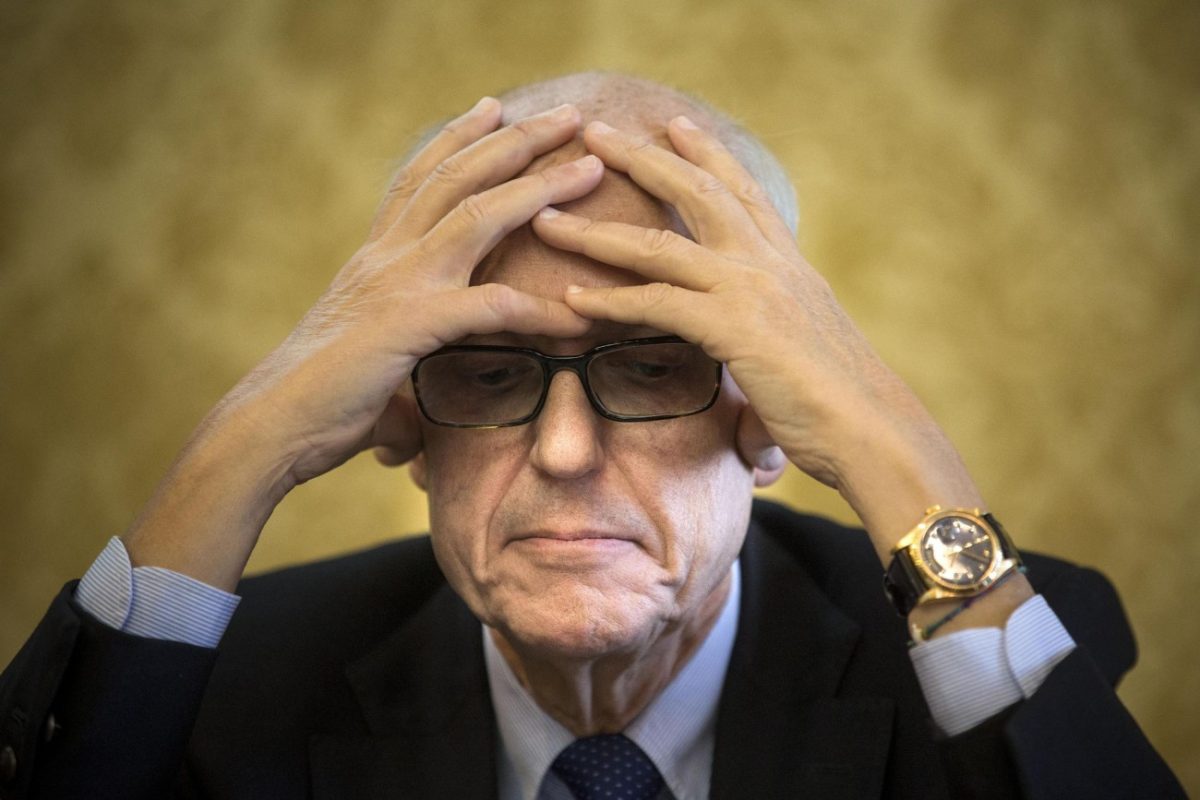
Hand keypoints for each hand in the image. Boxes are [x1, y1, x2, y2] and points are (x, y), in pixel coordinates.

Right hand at [123, 98, 604, 588]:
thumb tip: (420, 376)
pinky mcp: (409, 325)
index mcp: (374, 257)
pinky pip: (489, 308)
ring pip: (477, 215)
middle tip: (567, 112)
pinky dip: (537, 308)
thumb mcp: (365, 348)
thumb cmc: (317, 399)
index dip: (456, 139)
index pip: (419, 179)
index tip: (493, 107)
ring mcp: (397, 285)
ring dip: (537, 188)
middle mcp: (386, 257)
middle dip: (515, 140)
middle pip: (457, 177)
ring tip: (588, 167)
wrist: (270, 425)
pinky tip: (577, 313)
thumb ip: (400, 341)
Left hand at [532, 117, 984, 561]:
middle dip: (643, 157)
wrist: (876, 430)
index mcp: (789, 264)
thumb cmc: (844, 404)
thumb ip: (770, 341)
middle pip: (697, 191)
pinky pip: (657, 304)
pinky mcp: (734, 327)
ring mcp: (751, 290)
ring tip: (547, 216)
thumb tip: (752, 371)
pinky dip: (611, 301)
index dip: (708, 154)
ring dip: (596, 231)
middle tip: (599, 133)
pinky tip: (573, 299)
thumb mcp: (805, 351)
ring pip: (659, 245)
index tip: (675, 124)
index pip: (743, 192)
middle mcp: (770, 263)